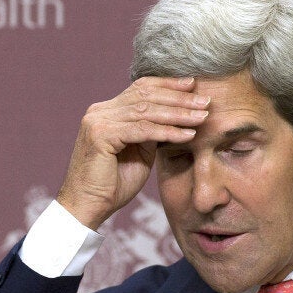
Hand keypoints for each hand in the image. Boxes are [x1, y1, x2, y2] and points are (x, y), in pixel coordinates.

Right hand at [57, 77, 209, 229]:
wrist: (87, 208)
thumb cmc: (112, 185)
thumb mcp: (138, 152)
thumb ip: (150, 132)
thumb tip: (175, 117)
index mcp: (106, 111)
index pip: (140, 88)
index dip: (168, 84)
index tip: (194, 85)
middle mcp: (100, 111)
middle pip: (145, 95)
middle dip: (179, 98)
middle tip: (205, 101)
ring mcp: (98, 121)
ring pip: (146, 111)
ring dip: (178, 114)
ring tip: (202, 117)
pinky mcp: (101, 136)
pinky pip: (143, 130)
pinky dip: (167, 132)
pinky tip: (187, 135)